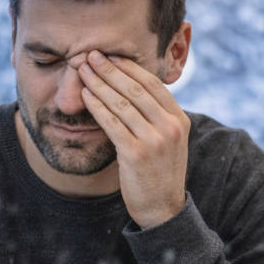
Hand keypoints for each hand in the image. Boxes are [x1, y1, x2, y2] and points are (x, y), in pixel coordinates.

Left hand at [78, 50, 189, 228]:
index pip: (153, 84)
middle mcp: (170, 127)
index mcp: (180, 119)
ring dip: (99, 84)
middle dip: (110, 69)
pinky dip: (97, 106)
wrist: (162, 208)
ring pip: (122, 103)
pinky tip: (85, 96)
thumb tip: (133, 88)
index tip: (110, 55)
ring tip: (83, 71)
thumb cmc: (159, 172)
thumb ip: (157, 116)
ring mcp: (155, 140)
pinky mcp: (136, 154)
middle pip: (136, 89)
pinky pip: (112, 123)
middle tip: (91, 55)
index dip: (129, 67)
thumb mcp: (168, 141)